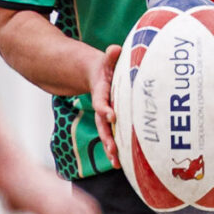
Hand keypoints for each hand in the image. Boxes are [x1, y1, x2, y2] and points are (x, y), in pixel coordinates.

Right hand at [87, 43, 124, 164]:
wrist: (94, 74)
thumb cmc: (106, 66)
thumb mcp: (107, 59)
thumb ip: (110, 55)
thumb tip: (114, 49)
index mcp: (101, 92)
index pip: (101, 101)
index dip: (105, 108)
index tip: (111, 115)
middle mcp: (102, 106)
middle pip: (102, 124)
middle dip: (107, 137)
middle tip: (113, 149)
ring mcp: (105, 115)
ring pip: (106, 134)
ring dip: (110, 148)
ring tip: (116, 163)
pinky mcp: (111, 121)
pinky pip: (113, 135)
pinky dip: (115, 149)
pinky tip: (120, 163)